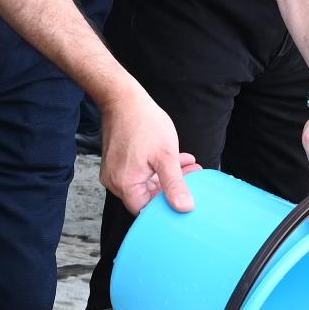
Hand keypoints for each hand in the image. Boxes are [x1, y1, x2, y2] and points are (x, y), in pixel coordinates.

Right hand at [98, 85, 197, 215]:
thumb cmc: (142, 122)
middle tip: (194, 178)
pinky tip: (177, 159)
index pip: (146, 211)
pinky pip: (139, 173)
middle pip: (146, 196)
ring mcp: (115, 171)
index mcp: (124, 184)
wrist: (122, 98)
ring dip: (168, 177)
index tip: (186, 199)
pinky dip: (157, 169)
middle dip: (172, 188)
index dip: (167, 208)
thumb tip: (185, 208)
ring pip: (146, 183)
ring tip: (190, 166)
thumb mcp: (166, 155)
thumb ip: (175, 184)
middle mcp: (115, 181)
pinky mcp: (118, 162)